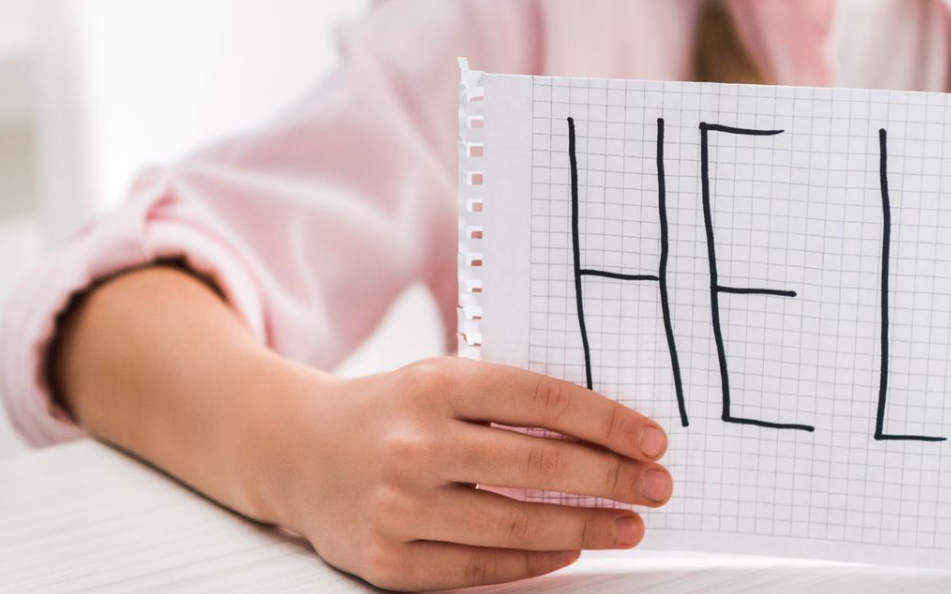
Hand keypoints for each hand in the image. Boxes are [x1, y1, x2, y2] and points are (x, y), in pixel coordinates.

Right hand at [270, 356, 673, 590]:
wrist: (294, 450)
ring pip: (516, 524)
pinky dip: (533, 562)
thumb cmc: (387, 413)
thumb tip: (605, 432)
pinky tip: (567, 551)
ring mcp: (400, 506)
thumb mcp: (438, 382)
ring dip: (586, 528)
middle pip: (538, 464)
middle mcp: (415, 444)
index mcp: (434, 384)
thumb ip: (506, 401)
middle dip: (611, 478)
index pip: (542, 399)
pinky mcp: (389, 559)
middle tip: (655, 486)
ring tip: (627, 525)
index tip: (651, 440)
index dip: (606, 422)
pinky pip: (480, 568)